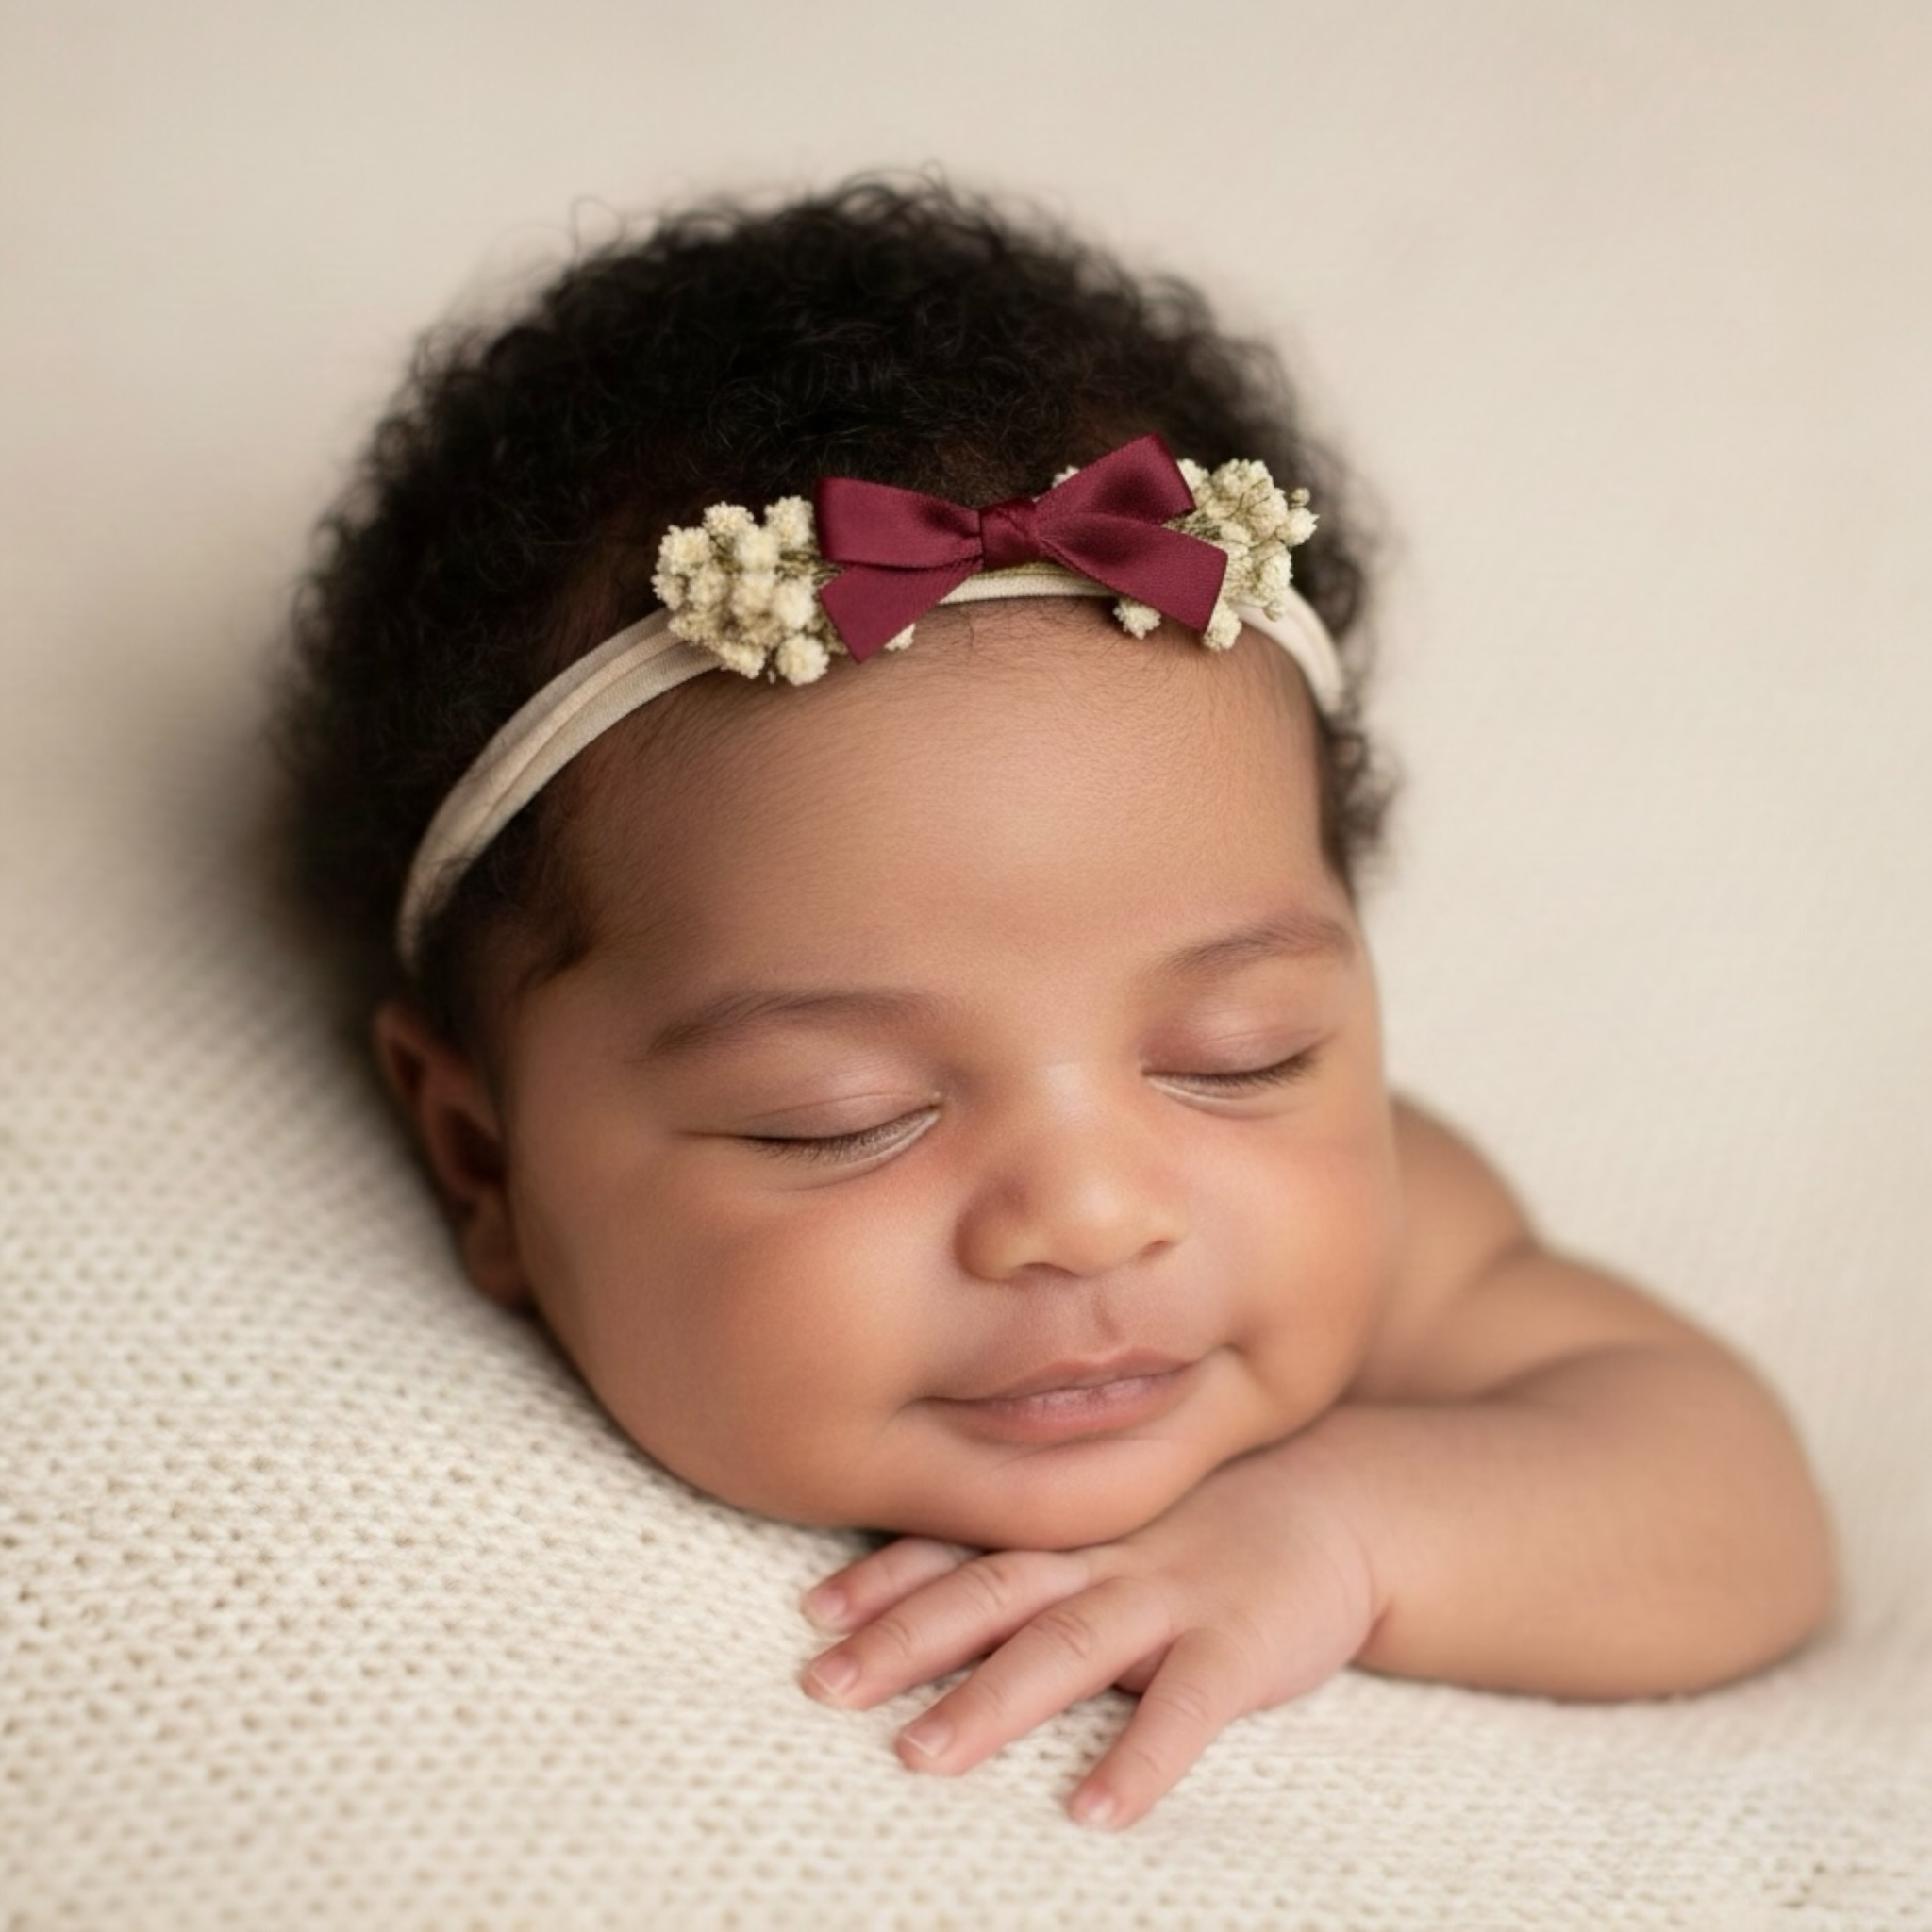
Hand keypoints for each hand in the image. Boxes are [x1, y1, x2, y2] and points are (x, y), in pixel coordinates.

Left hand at [798, 1441, 1379, 1827]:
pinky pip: (1186, 1707)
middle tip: (823, 1687)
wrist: (1341, 1501)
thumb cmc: (1204, 1523)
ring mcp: (1169, 1595)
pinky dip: (1140, 1757)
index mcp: (1065, 1528)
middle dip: (902, 1639)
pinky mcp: (1240, 1645)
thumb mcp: (1114, 1519)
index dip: (883, 1575)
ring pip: (1066, 1643)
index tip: (812, 1615)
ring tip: (919, 1757)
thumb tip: (923, 1587)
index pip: (958, 1543)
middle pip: (988, 1591)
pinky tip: (1096, 1812)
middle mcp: (1100, 1554)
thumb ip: (1036, 1547)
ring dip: (990, 1700)